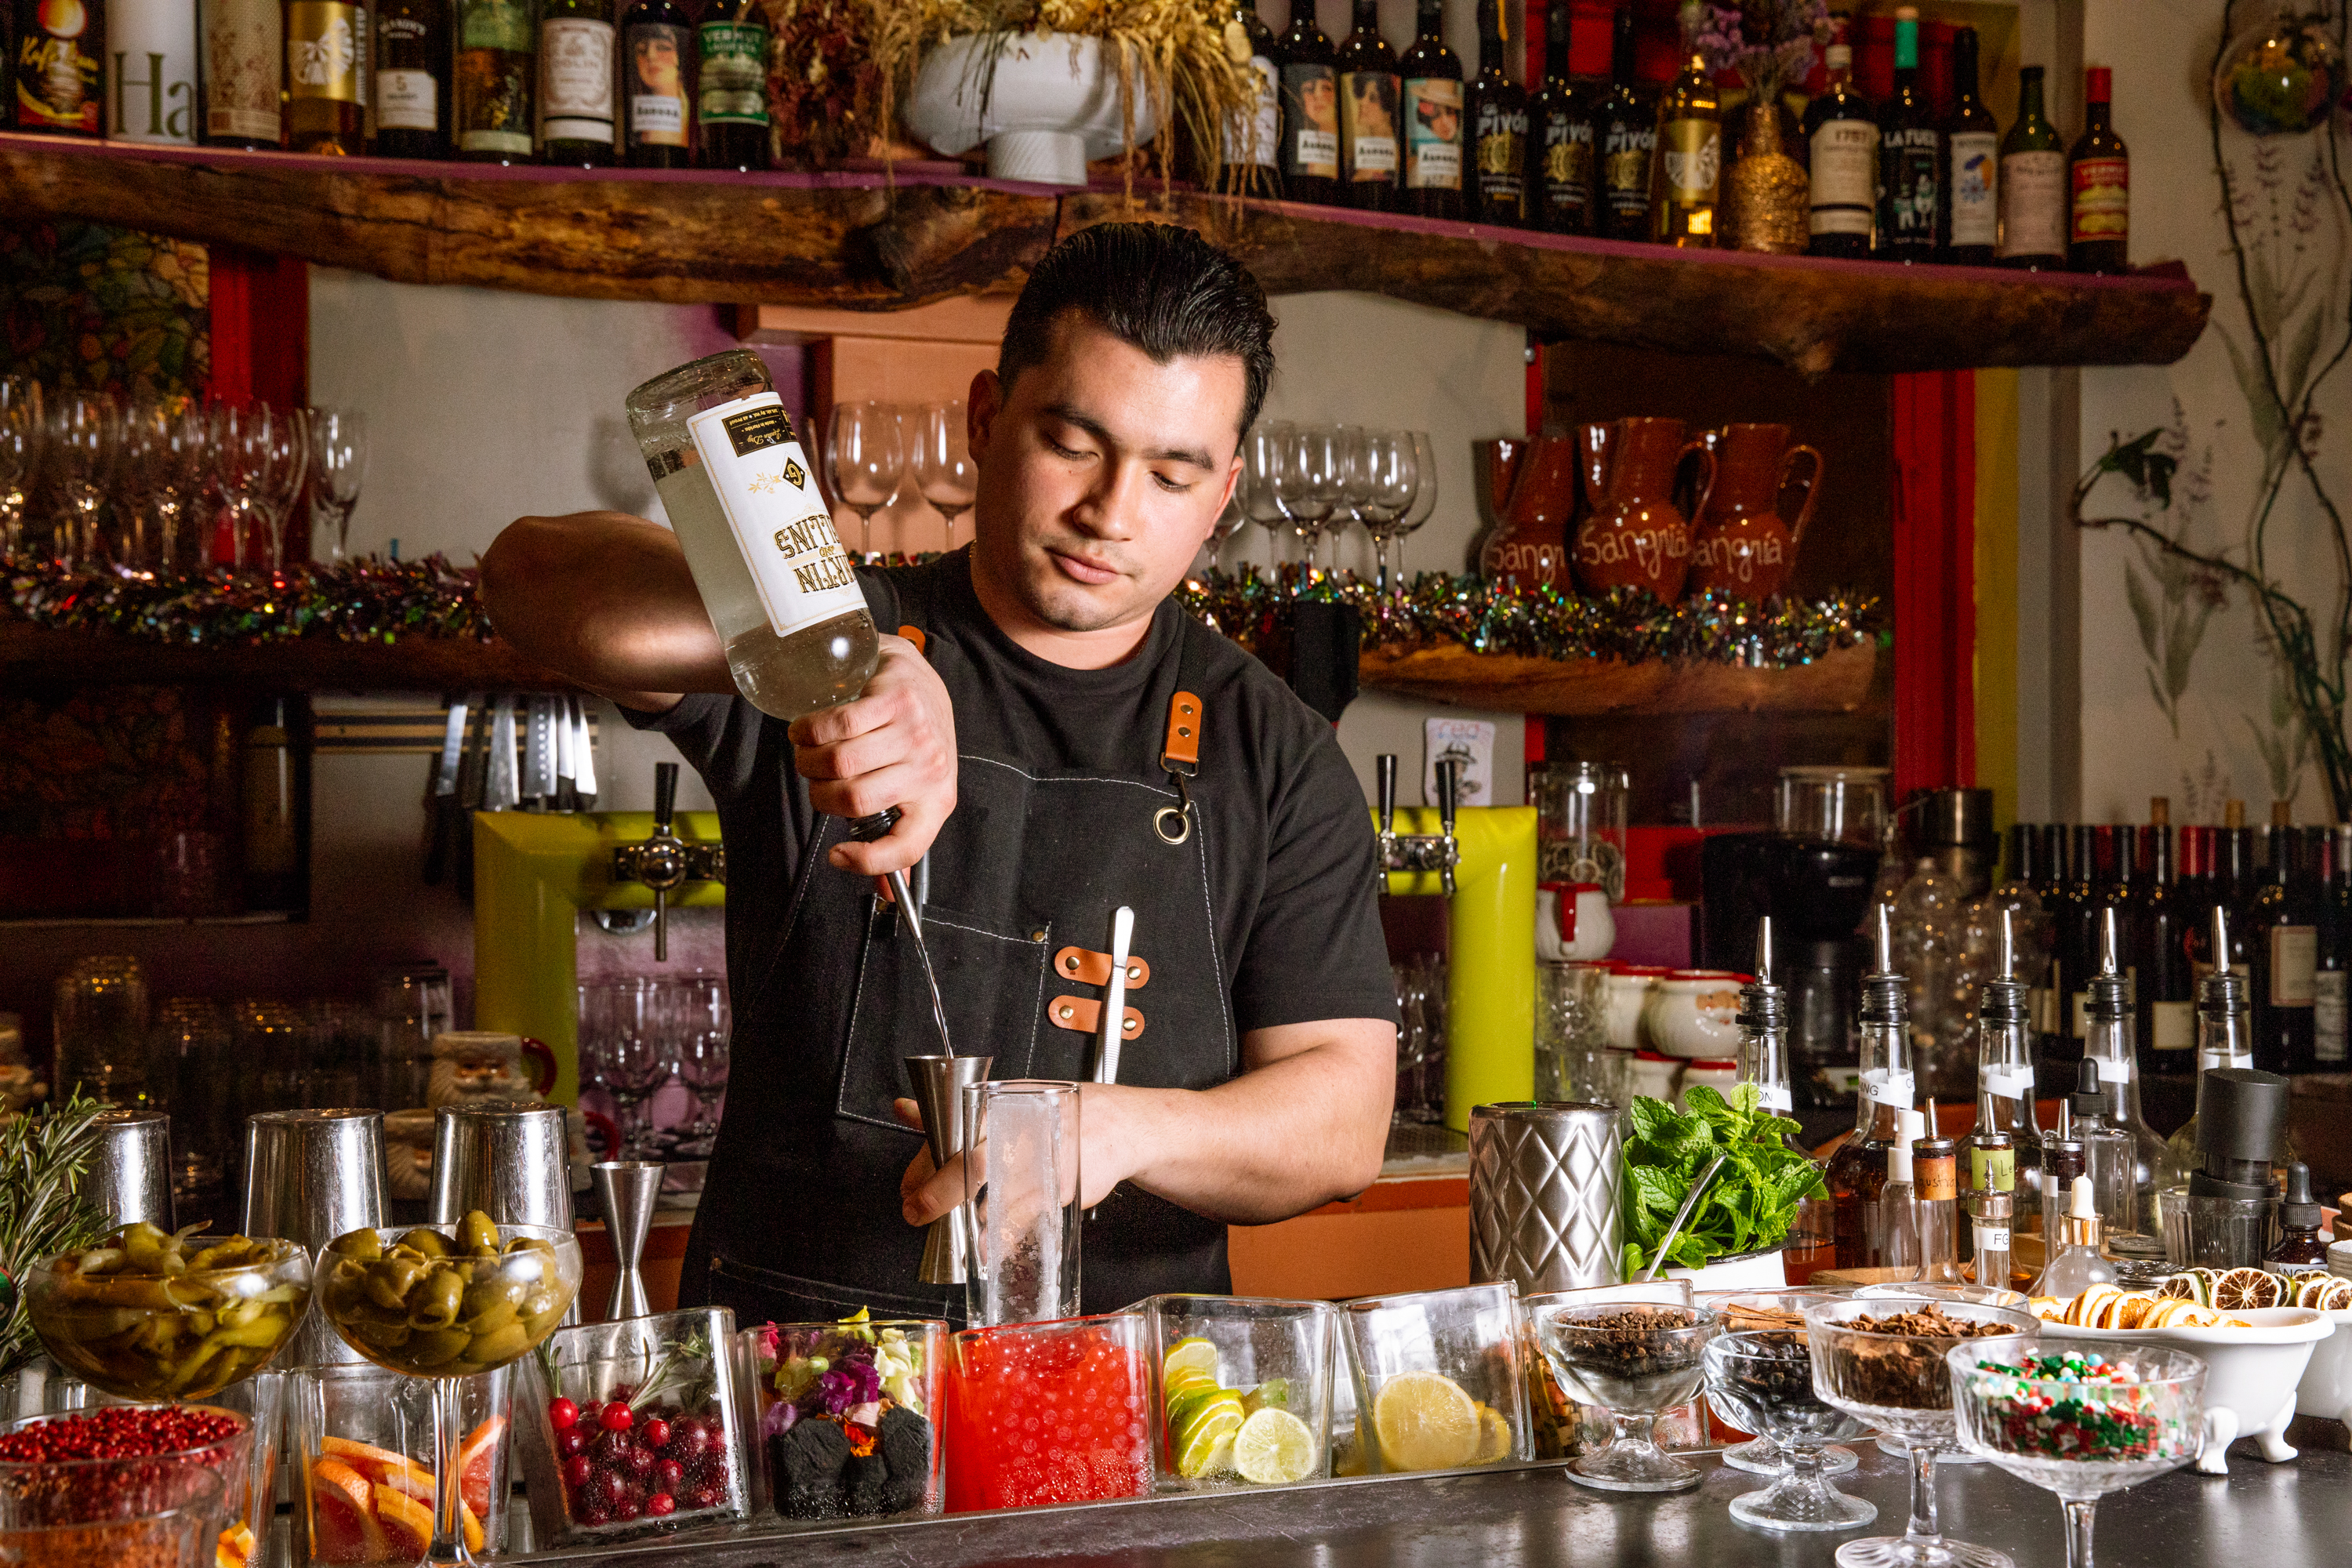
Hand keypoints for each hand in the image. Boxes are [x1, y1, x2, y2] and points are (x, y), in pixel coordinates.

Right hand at [790, 634, 956, 876]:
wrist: (920, 681)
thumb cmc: (912, 743)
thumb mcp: (913, 793)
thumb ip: (896, 840)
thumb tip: (887, 894)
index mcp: (938, 802)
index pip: (905, 847)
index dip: (866, 862)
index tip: (836, 855)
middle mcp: (930, 768)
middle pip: (853, 800)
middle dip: (820, 796)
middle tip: (816, 783)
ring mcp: (915, 731)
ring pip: (838, 762)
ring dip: (808, 761)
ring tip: (808, 755)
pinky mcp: (895, 699)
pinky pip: (836, 725)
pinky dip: (808, 731)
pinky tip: (804, 731)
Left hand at [894, 1092, 1132, 1226]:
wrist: (1123, 1125)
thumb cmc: (1057, 1115)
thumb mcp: (1005, 1105)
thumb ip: (952, 1115)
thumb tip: (904, 1111)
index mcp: (1001, 1105)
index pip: (951, 1131)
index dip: (922, 1166)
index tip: (907, 1189)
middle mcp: (1022, 1129)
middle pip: (969, 1164)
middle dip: (937, 1195)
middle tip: (917, 1213)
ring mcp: (1043, 1159)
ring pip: (995, 1196)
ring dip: (967, 1220)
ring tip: (950, 1231)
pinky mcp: (1061, 1187)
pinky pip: (1023, 1218)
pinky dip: (1000, 1236)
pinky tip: (987, 1245)